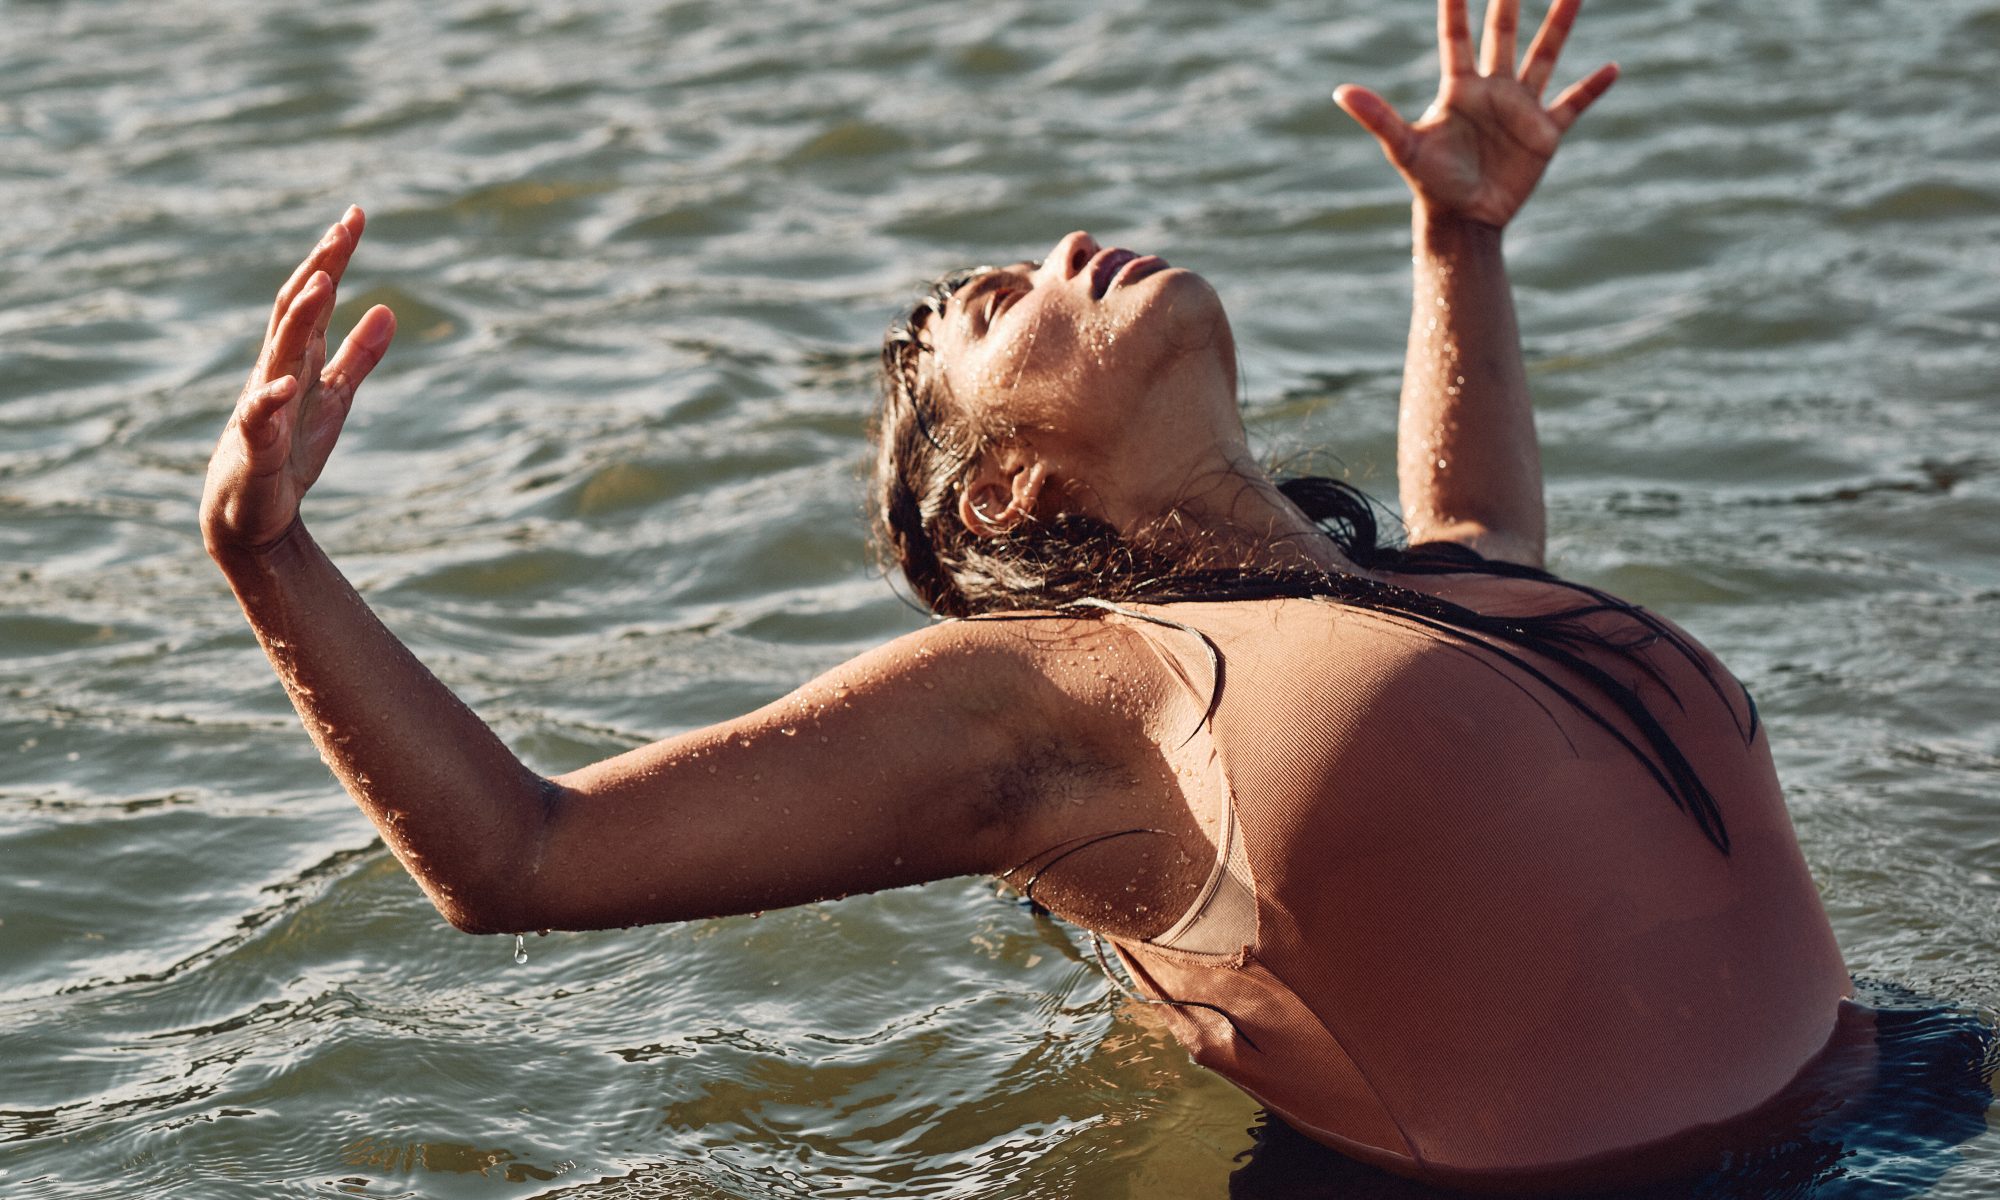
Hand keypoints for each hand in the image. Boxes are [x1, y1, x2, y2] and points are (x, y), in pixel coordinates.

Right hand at [200, 207, 396, 556]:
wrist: (255, 513)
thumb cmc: (291, 450)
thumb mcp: (337, 396)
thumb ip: (361, 354)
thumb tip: (389, 307)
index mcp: (298, 356)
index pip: (314, 295)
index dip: (333, 255)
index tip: (355, 214)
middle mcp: (277, 369)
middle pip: (294, 310)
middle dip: (318, 268)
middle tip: (342, 228)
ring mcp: (262, 403)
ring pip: (277, 351)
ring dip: (298, 318)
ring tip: (322, 282)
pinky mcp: (254, 443)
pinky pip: (258, 416)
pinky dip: (272, 398)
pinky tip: (289, 382)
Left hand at [1334, 0, 1617, 228]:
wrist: (1463, 220)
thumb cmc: (1430, 184)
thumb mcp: (1404, 147)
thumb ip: (1377, 117)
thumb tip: (1341, 92)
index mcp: (1459, 89)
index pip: (1457, 37)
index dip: (1456, 7)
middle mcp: (1492, 91)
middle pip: (1503, 34)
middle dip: (1509, 1)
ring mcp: (1520, 109)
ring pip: (1544, 57)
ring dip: (1559, 25)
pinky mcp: (1544, 133)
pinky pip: (1573, 104)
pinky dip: (1593, 88)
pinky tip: (1613, 68)